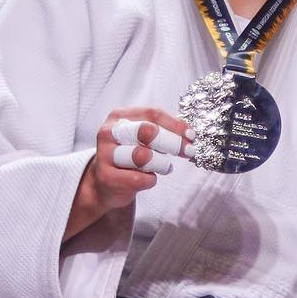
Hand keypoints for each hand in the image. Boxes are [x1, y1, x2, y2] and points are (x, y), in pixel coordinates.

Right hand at [65, 108, 187, 241]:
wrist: (106, 183)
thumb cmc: (130, 157)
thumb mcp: (144, 139)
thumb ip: (163, 133)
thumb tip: (189, 136)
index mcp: (120, 117)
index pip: (152, 114)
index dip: (176, 125)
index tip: (192, 135)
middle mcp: (109, 132)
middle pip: (148, 131)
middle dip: (172, 142)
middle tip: (187, 151)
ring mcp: (105, 154)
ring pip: (144, 156)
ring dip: (161, 164)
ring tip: (161, 166)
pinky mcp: (106, 176)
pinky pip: (140, 179)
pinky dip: (150, 180)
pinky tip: (146, 178)